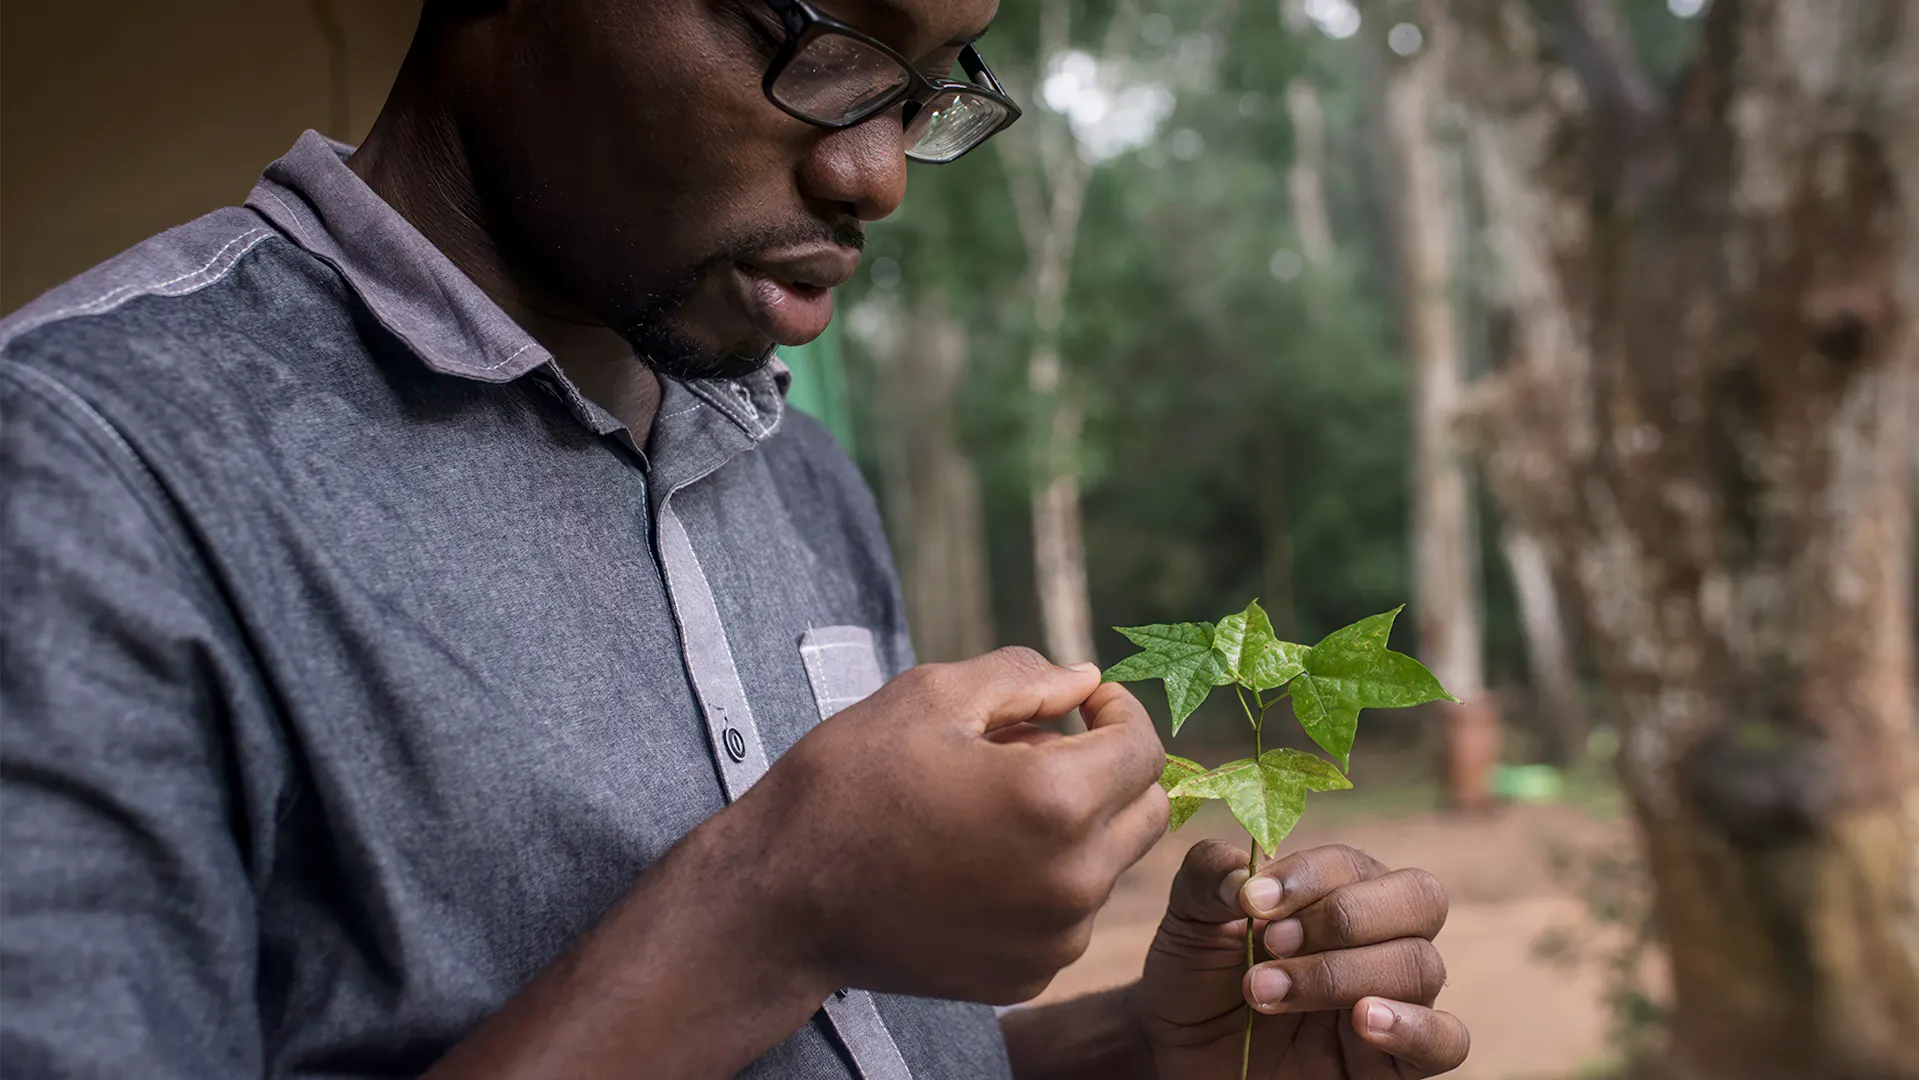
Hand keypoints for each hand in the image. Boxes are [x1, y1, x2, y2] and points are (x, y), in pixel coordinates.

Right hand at [724, 647, 1169, 1003]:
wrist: (781, 899)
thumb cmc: (848, 785)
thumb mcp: (929, 696)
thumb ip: (1025, 678)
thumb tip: (1085, 680)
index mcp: (1055, 801)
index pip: (1143, 747)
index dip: (1116, 710)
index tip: (1081, 701)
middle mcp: (1071, 880)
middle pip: (1147, 811)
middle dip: (1110, 768)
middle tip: (1040, 747)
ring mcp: (1052, 937)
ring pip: (1109, 864)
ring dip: (1077, 826)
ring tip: (992, 806)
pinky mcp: (1028, 975)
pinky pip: (1069, 915)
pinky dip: (1046, 881)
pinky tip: (978, 860)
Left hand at [1140, 841, 1467, 1077]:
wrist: (1183, 1056)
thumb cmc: (1198, 979)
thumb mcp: (1189, 918)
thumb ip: (1208, 876)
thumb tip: (1245, 874)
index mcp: (1339, 893)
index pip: (1355, 864)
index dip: (1308, 876)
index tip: (1251, 901)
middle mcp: (1379, 939)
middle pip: (1419, 899)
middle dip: (1345, 917)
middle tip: (1272, 943)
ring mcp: (1395, 999)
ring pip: (1422, 966)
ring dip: (1341, 974)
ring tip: (1266, 992)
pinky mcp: (1395, 1063)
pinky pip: (1448, 1041)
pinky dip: (1418, 1028)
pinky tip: (1365, 1022)